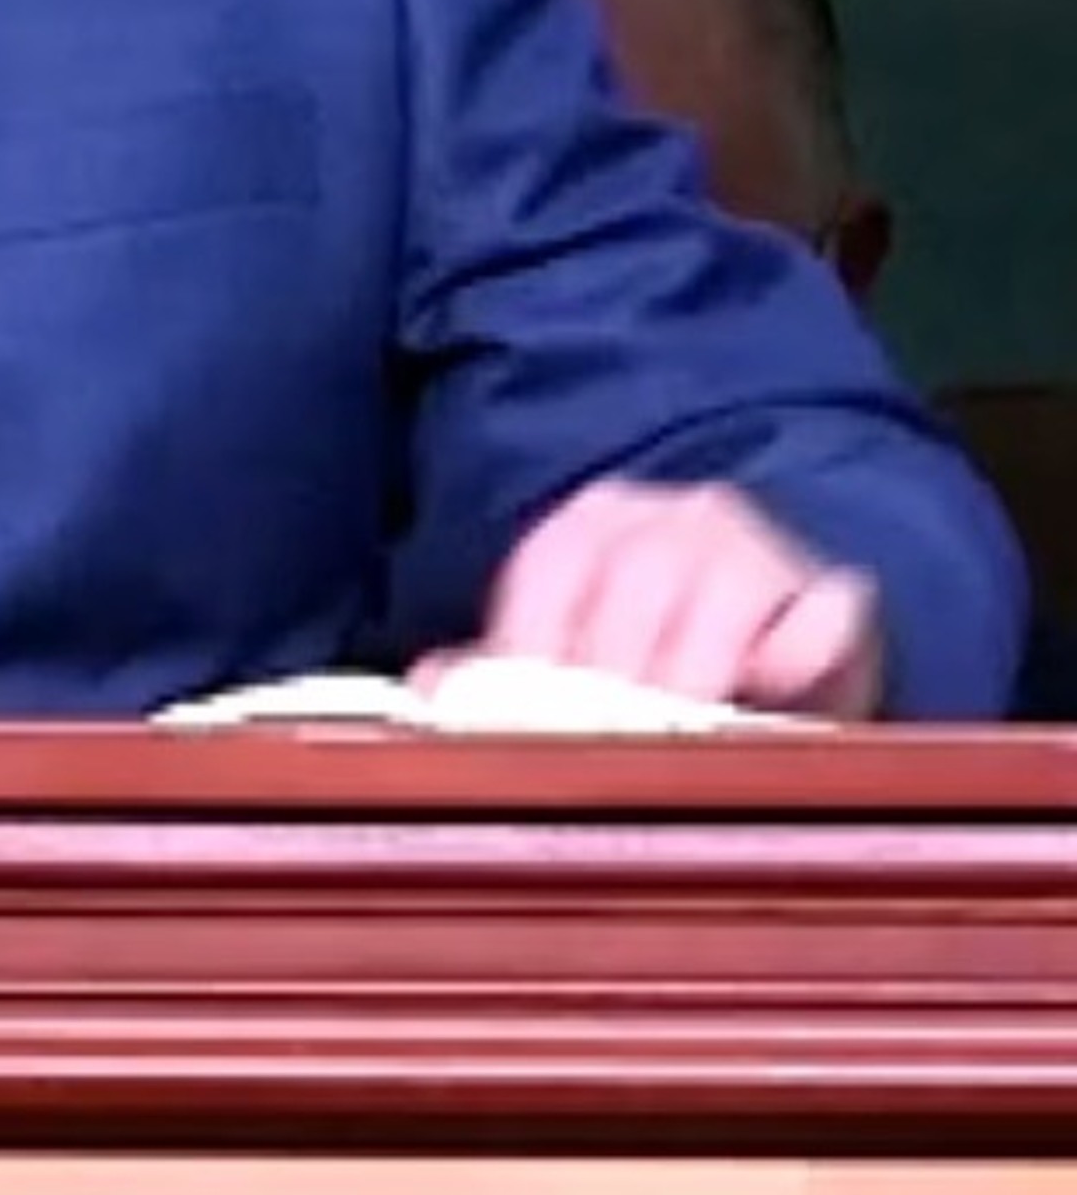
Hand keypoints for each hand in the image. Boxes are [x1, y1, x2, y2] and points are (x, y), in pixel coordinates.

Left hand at [419, 478, 884, 719]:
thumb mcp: (580, 650)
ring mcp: (755, 544)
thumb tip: (430, 693)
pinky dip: (796, 657)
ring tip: (677, 742)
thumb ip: (505, 669)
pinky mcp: (833, 587)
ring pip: (719, 597)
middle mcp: (668, 515)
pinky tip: (774, 696)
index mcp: (590, 523)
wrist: (783, 631)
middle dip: (614, 678)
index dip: (533, 651)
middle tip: (605, 748)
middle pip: (630, 587)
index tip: (528, 723)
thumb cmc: (663, 649)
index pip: (547, 571)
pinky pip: (819, 614)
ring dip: (694, 677)